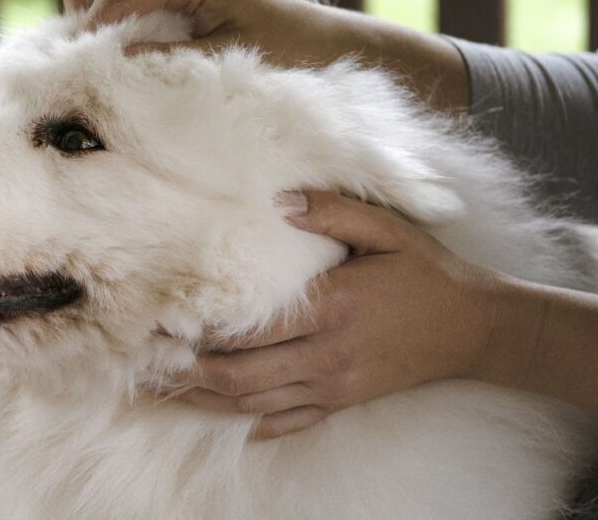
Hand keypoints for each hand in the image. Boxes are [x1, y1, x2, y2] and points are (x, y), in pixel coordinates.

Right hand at [62, 0, 468, 109]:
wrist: (318, 38)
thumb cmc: (283, 48)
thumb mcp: (227, 58)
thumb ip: (172, 58)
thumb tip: (117, 62)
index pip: (111, 0)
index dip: (89, 38)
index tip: (82, 78)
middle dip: (80, 26)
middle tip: (85, 72)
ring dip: (92, 27)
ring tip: (101, 69)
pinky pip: (117, 0)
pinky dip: (108, 26)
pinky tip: (121, 59)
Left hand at [170, 190, 498, 438]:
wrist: (476, 329)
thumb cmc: (427, 273)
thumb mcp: (387, 230)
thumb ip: (332, 213)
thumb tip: (278, 202)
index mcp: (333, 307)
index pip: (253, 327)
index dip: (204, 330)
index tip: (165, 321)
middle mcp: (327, 354)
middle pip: (242, 375)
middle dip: (190, 371)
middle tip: (149, 360)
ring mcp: (333, 385)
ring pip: (256, 404)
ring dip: (208, 398)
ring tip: (167, 386)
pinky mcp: (342, 401)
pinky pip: (288, 421)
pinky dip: (251, 422)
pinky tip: (221, 416)